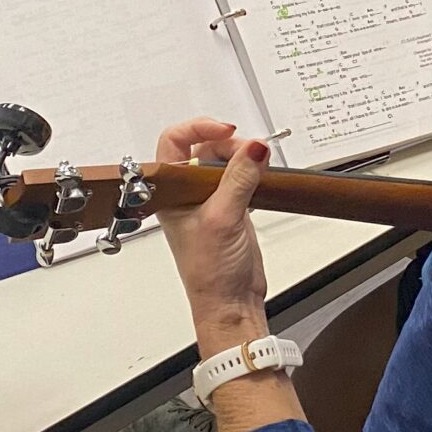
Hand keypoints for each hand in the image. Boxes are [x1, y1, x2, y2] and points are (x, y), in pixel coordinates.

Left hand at [155, 118, 270, 355]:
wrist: (230, 303)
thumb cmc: (210, 273)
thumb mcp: (223, 218)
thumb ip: (240, 179)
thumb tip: (253, 148)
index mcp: (170, 192)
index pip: (174, 141)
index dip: (198, 128)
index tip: (225, 130)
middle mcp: (186, 193)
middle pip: (203, 146)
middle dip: (227, 143)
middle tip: (248, 152)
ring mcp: (209, 199)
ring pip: (223, 160)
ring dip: (242, 157)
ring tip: (258, 164)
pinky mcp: (230, 208)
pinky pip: (240, 177)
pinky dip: (252, 172)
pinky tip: (261, 177)